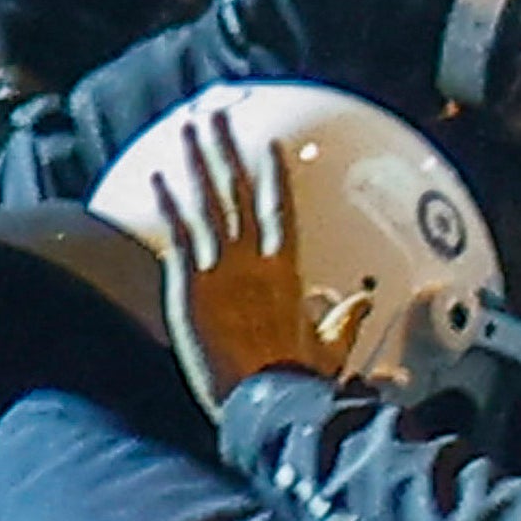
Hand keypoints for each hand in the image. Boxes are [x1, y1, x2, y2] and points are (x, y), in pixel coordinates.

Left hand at [151, 101, 336, 391]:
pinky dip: (170, 205)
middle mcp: (254, 262)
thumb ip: (343, 323)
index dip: (275, 176)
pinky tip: (159, 178)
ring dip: (196, 162)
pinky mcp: (192, 285)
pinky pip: (180, 235)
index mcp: (286, 275)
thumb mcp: (329, 351)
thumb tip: (361, 303)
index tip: (269, 146)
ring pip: (208, 202)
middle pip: (241, 192)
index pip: (282, 212)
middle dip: (228, 150)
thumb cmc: (296, 383)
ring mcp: (222, 270)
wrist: (262, 404)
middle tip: (217, 116)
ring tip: (187, 129)